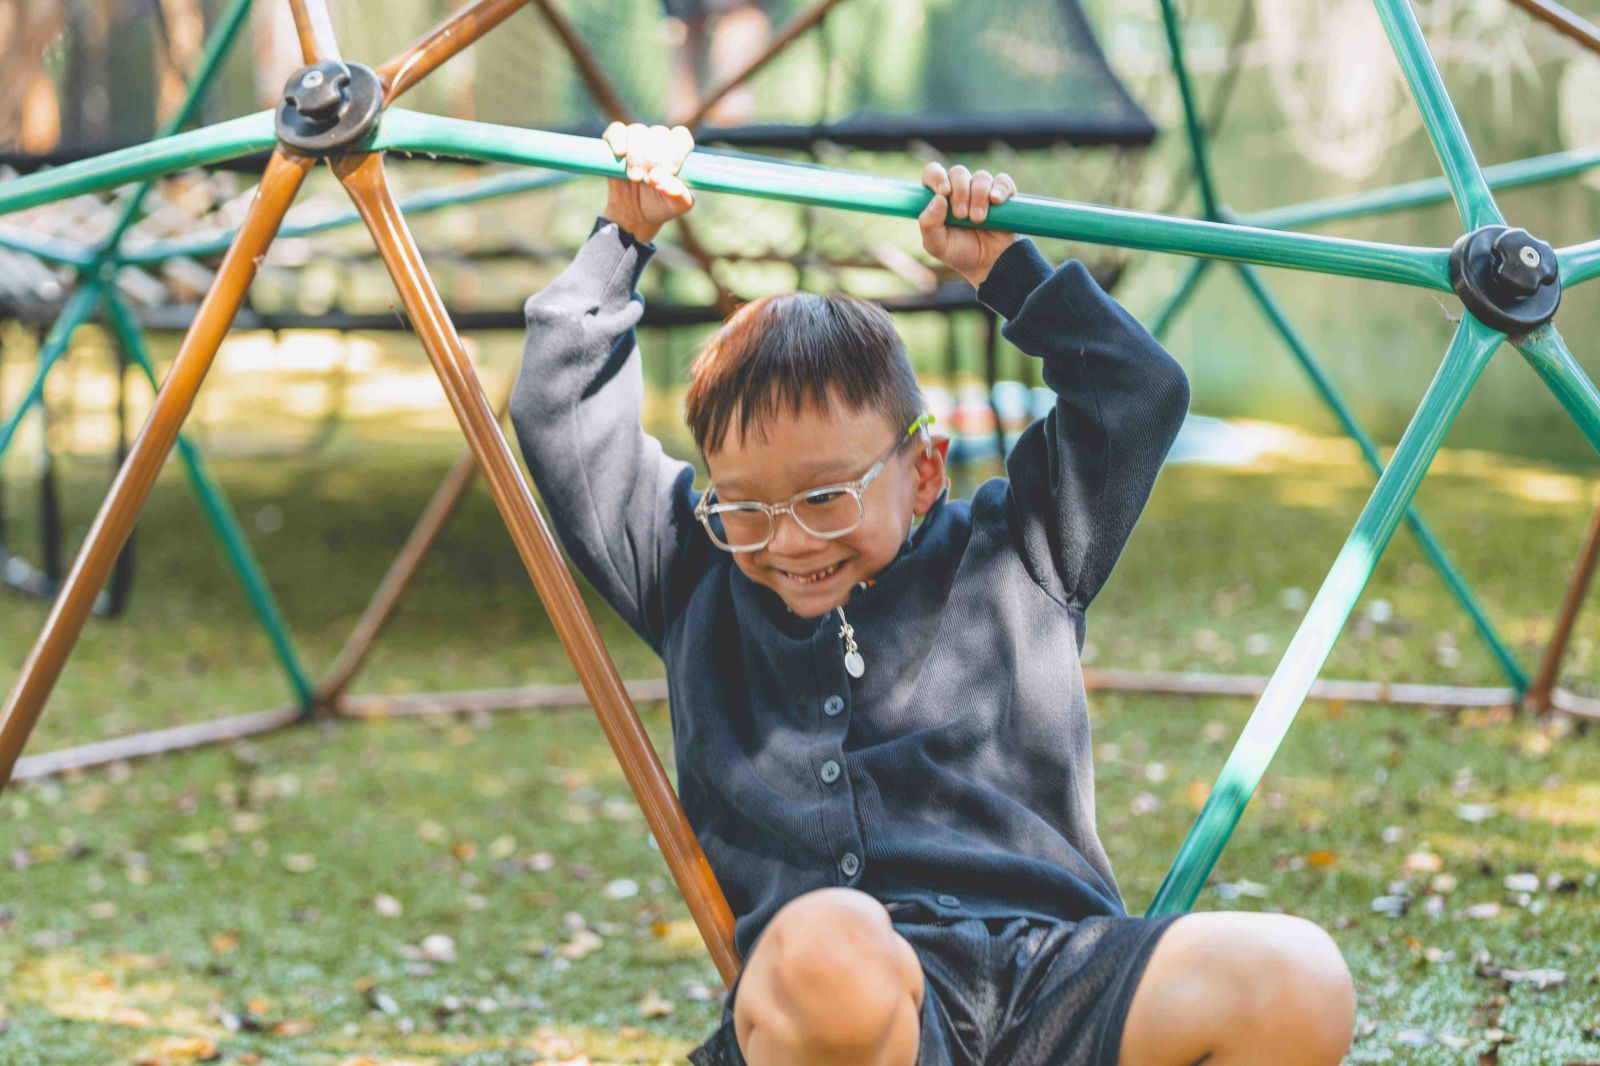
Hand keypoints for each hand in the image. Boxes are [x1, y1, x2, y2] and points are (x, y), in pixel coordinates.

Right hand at [602, 122, 695, 243]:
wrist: (634, 214)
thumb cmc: (660, 206)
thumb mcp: (676, 206)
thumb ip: (678, 194)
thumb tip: (661, 178)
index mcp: (678, 152)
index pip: (682, 136)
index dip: (675, 151)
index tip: (669, 171)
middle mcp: (658, 141)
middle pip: (659, 132)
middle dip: (653, 158)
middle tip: (647, 180)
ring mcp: (637, 139)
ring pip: (638, 131)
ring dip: (635, 154)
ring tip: (634, 177)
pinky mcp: (616, 141)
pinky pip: (616, 130)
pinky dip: (617, 139)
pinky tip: (619, 153)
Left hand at [918, 162, 1018, 287]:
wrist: (989, 265)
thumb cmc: (960, 254)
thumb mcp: (937, 245)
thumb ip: (929, 224)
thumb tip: (938, 199)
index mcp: (940, 198)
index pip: (933, 173)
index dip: (937, 177)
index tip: (944, 192)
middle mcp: (960, 190)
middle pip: (958, 172)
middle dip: (960, 192)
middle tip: (961, 215)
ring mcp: (982, 191)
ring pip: (981, 177)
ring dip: (978, 196)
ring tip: (978, 220)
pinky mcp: (1003, 195)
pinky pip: (1002, 181)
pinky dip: (999, 189)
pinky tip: (995, 202)